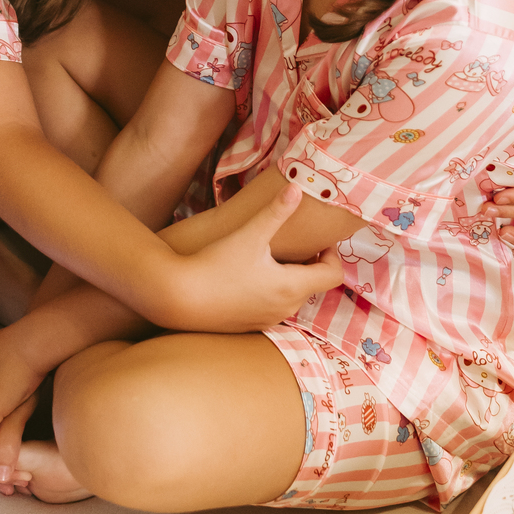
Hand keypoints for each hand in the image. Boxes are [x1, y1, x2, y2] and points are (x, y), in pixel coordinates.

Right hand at [165, 182, 344, 331]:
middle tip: (298, 243)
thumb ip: (276, 212)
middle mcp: (285, 308)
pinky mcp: (251, 325)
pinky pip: (273, 307)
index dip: (333, 256)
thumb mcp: (250, 234)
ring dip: (291, 278)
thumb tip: (297, 188)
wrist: (180, 297)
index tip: (321, 241)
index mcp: (292, 287)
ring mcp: (268, 320)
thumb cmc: (217, 264)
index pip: (333, 276)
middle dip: (311, 264)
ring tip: (273, 257)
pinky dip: (273, 291)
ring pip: (293, 297)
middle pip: (313, 286)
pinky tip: (251, 275)